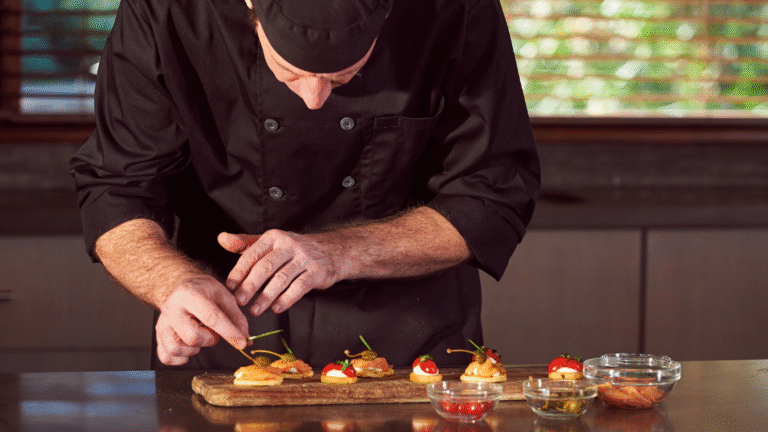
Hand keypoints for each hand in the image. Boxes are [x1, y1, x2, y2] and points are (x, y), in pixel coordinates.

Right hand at [155, 274, 248, 365]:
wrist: (179, 286)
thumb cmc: (202, 290)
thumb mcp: (222, 294)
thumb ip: (235, 315)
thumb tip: (245, 337)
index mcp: (189, 294)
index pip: (211, 317)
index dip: (229, 332)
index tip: (242, 343)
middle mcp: (172, 309)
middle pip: (192, 337)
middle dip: (210, 339)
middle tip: (213, 332)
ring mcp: (162, 324)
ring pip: (177, 349)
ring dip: (195, 349)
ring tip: (200, 337)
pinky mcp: (158, 336)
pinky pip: (167, 357)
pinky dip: (180, 358)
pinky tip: (188, 347)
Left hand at [217, 230, 343, 315]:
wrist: (331, 250)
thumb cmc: (294, 250)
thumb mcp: (270, 243)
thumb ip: (246, 243)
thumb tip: (222, 238)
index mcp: (274, 237)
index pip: (252, 255)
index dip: (239, 272)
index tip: (229, 287)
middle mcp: (289, 245)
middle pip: (266, 267)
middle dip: (250, 286)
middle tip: (239, 301)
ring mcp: (304, 258)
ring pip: (281, 279)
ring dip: (266, 297)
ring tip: (254, 310)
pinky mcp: (317, 272)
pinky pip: (299, 287)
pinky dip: (287, 299)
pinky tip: (276, 308)